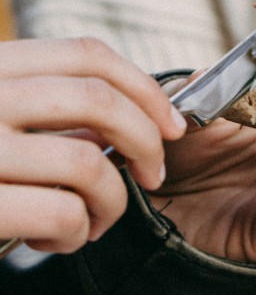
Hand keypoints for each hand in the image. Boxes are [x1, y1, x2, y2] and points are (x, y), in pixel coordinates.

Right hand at [0, 37, 186, 252]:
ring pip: (88, 164)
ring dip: (110, 203)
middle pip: (98, 99)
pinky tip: (53, 240)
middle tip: (151, 177)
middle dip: (147, 142)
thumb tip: (125, 124)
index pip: (85, 53)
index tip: (172, 125)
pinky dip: (76, 235)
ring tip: (89, 222)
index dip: (145, 88)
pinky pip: (63, 214)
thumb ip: (43, 112)